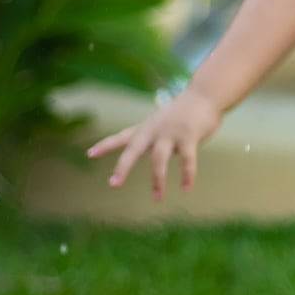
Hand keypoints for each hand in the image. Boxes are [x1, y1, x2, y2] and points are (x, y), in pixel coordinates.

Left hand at [86, 88, 222, 200]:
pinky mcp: (189, 137)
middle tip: (113, 184)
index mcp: (146, 128)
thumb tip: (153, 159)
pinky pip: (187, 160)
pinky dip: (187, 175)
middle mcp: (154, 131)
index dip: (105, 146)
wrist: (205, 95)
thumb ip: (153, 139)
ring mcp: (171, 133)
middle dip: (124, 167)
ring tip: (157, 199)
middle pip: (134, 150)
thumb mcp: (161, 122)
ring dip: (158, 181)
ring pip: (159, 159)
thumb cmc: (183, 111)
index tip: (89, 154)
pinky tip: (186, 188)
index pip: (121, 137)